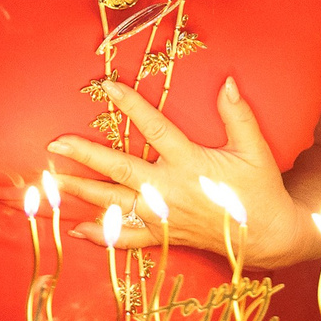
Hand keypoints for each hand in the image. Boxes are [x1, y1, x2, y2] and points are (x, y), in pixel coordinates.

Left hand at [47, 78, 315, 267]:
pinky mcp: (163, 236)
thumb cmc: (260, 190)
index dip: (131, 105)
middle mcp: (170, 190)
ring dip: (82, 191)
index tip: (107, 87)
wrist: (266, 237)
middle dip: (86, 155)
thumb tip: (227, 82)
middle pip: (119, 169)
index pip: (154, 128)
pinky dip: (100, 235)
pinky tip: (77, 230)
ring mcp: (162, 216)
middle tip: (56, 145)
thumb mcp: (255, 149)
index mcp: (190, 163)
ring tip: (53, 182)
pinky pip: (126, 238)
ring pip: (114, 202)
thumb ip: (238, 115)